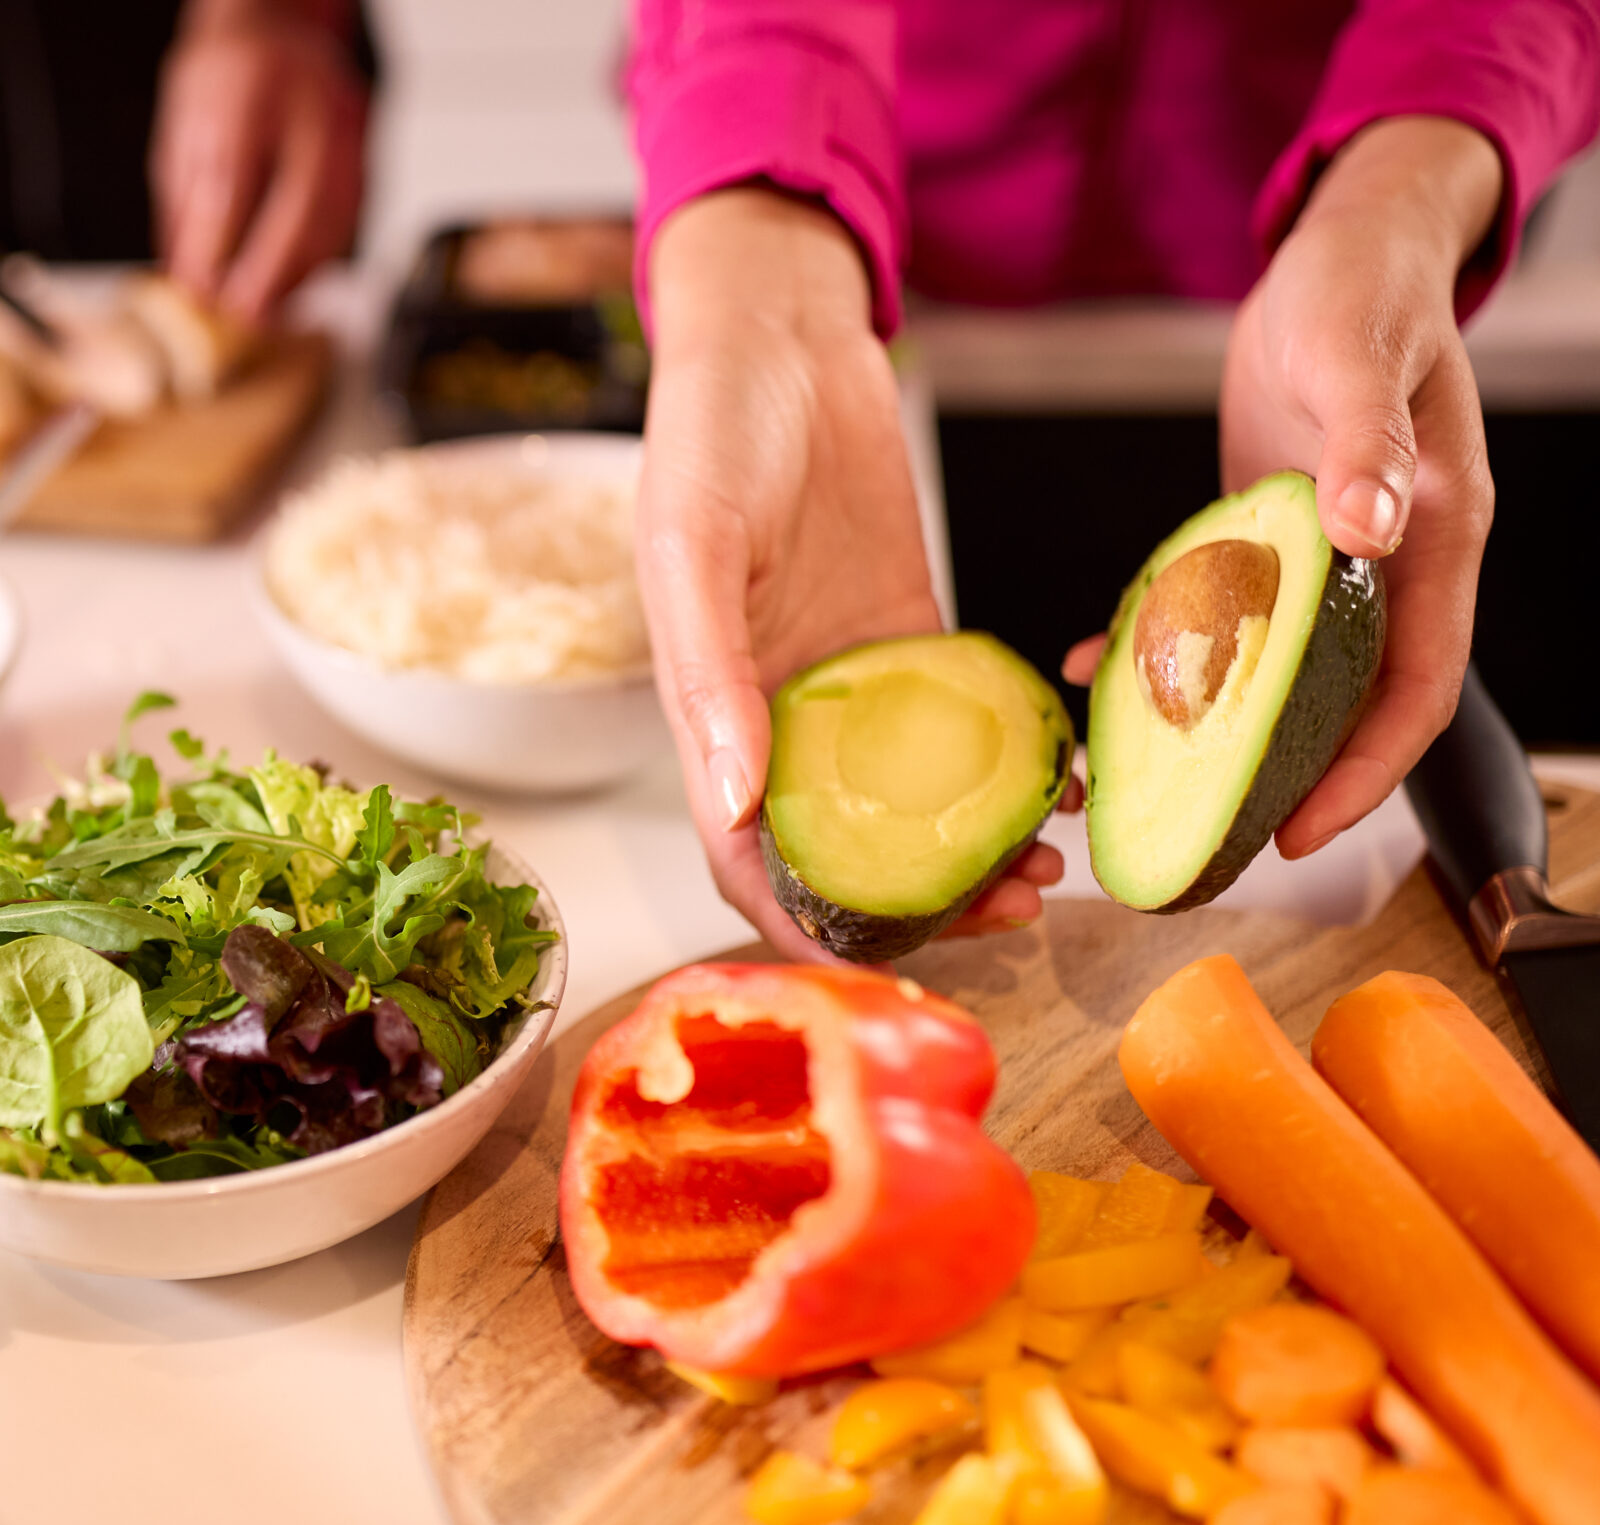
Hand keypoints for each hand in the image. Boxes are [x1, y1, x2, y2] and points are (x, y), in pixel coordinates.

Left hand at [152, 0, 367, 322]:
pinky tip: (297, 278)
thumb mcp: (184, 131)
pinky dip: (324, 254)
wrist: (276, 30)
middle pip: (300, 202)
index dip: (217, 246)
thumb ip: (187, 204)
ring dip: (303, 272)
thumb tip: (191, 275)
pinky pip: (353, 212)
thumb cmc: (225, 77)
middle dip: (272, 272)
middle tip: (245, 314)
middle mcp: (307, 101)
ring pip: (336, 214)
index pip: (232, 180)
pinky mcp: (367, 144)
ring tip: (269, 308)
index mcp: (246, 87)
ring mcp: (346, 121)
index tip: (202, 288)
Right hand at [643, 189, 1068, 961]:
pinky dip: (1005, 760)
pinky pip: (959, 719)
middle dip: (917, 902)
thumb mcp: (694, 539)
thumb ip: (707, 669)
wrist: (779, 328)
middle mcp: (778, 709)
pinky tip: (1067, 776)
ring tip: (1050, 867)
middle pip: (838, 846)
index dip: (798, 919)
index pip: (742, 851)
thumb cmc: (711, 422)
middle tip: (1012, 911)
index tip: (874, 959)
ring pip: (906, 801)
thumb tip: (733, 794)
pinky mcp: (904, 629)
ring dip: (970, 847)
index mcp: (707, 705)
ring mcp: (846, 676)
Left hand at [1067, 117, 1500, 858]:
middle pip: (1346, 706)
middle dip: (1285, 779)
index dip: (1367, 773)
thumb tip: (1372, 532)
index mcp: (1432, 543)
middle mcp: (1386, 564)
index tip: (1302, 831)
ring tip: (1137, 779)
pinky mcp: (1270, 536)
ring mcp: (1328, 556)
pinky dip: (1165, 647)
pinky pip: (1222, 616)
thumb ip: (1369, 450)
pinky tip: (1093, 665)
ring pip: (1277, 672)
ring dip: (1212, 725)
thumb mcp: (1358, 361)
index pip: (1414, 692)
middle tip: (1210, 841)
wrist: (1341, 249)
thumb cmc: (1365, 292)